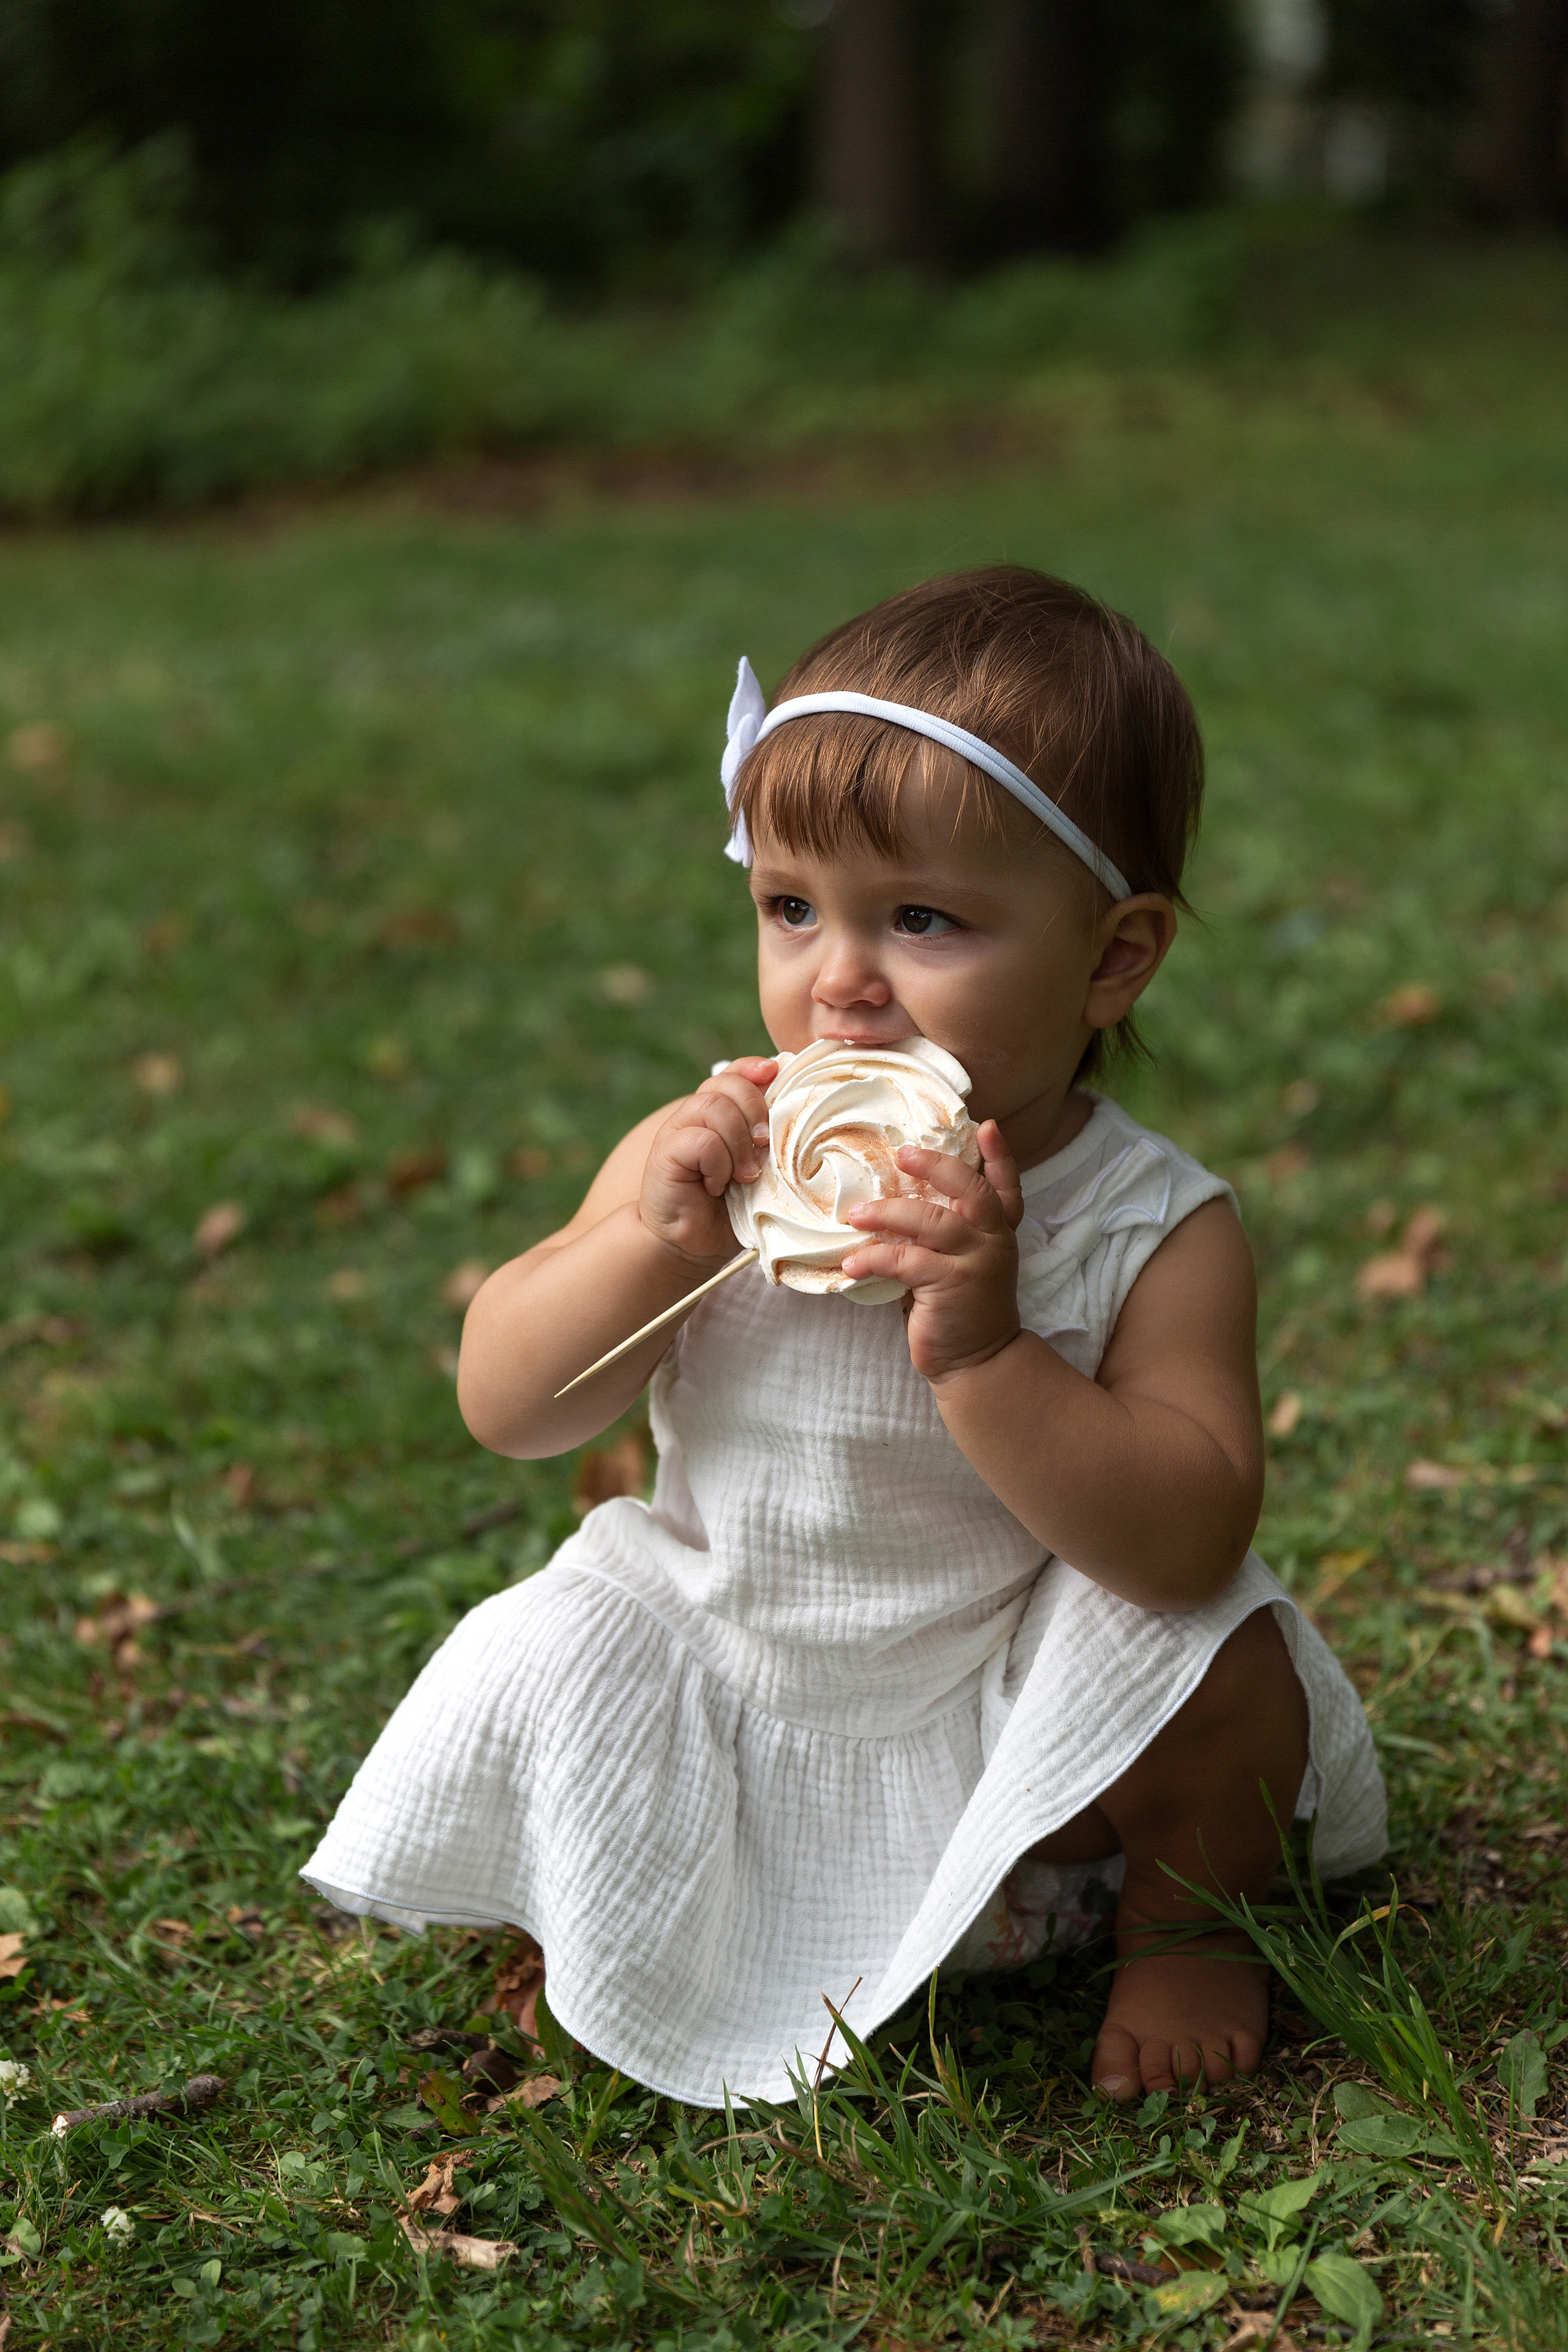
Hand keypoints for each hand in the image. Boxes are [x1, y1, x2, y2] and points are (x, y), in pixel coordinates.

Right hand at [639, 1056, 778, 1267]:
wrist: (693, 1243)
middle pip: (727, 1083)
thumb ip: (770, 1140)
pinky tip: (717, 1184)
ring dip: (738, 1141)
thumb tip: (798, 1114)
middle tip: (765, 1145)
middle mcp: (696, 1114)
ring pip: (713, 1106)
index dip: (754, 1068)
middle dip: (754, 1109)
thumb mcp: (760, 1169)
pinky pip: (701, 1140)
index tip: (775, 1074)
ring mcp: (678, 1130)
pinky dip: (718, 1163)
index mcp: (720, 1112)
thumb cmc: (732, 1207)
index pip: (736, 1072)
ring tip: (745, 1175)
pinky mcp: (664, 1152)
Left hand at [841, 1119, 1024, 1380]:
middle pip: (971, 1189)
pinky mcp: (952, 1286)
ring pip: (932, 1220)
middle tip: (903, 1154)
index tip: (987, 1126)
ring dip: (888, 1213)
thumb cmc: (956, 1307)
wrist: (977, 1361)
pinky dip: (874, 1258)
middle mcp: (993, 1240)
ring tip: (855, 1215)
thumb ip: (941, 1231)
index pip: (1004, 1185)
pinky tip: (851, 1265)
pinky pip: (906, 1260)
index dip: (998, 1155)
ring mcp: (976, 1262)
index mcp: (997, 1230)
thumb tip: (892, 1197)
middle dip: (937, 1166)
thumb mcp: (956, 1262)